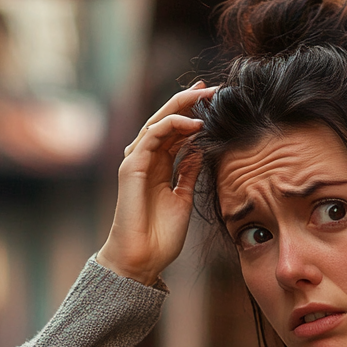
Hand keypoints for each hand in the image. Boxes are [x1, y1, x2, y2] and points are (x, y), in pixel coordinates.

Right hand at [96, 81, 216, 285]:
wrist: (142, 258)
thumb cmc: (161, 234)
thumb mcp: (184, 196)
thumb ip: (189, 172)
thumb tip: (202, 149)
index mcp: (159, 165)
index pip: (176, 130)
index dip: (193, 112)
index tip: (215, 99)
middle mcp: (146, 159)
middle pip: (166, 119)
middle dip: (188, 101)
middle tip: (211, 87)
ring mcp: (136, 161)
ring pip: (158, 122)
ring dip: (182, 107)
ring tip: (205, 96)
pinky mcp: (131, 167)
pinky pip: (152, 137)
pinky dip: (173, 126)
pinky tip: (194, 123)